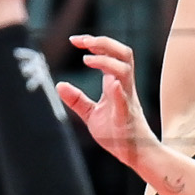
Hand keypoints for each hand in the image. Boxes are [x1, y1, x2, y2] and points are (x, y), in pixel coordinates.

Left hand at [56, 35, 158, 171]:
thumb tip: (59, 85)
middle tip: (84, 40)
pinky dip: (118, 91)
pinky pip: (125, 101)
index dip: (95, 43)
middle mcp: (124, 87)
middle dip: (105, 42)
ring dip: (107, 61)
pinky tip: (112, 83)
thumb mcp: (91, 114)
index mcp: (116, 84)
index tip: (76, 40)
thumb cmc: (116, 133)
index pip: (110, 54)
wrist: (134, 153)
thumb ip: (77, 99)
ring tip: (87, 59)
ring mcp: (127, 100)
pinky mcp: (126, 117)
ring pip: (125, 70)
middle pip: (123, 54)